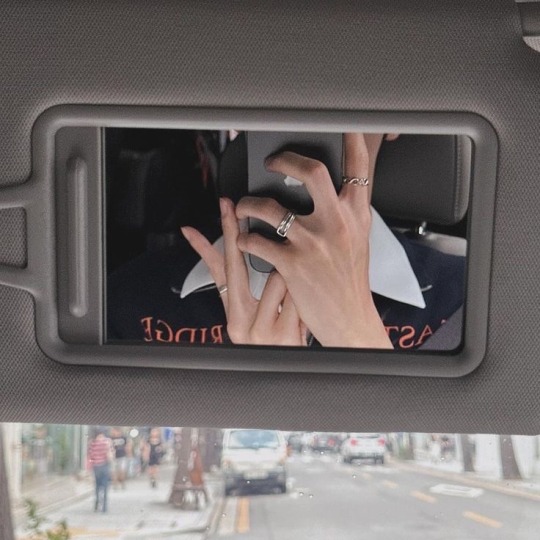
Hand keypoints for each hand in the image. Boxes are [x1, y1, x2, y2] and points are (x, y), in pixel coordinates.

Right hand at [181, 198, 305, 345]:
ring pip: (277, 277)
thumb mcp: (252, 312)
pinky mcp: (284, 335)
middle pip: (240, 266)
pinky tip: (308, 308)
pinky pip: (298, 295)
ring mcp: (263, 330)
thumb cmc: (273, 337)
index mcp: (233, 315)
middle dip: (238, 234)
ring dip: (290, 279)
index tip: (215, 213)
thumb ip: (242, 282)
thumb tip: (228, 247)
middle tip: (235, 206)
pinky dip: (305, 296)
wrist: (293, 369)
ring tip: (296, 295)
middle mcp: (242, 323)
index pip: (221, 270)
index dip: (214, 239)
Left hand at [235, 133, 391, 348]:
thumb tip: (333, 184)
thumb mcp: (358, 238)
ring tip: (243, 207)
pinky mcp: (292, 264)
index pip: (357, 166)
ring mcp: (313, 243)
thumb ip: (347, 209)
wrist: (349, 318)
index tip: (341, 122)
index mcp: (356, 214)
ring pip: (269, 206)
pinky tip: (244, 241)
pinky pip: (256, 240)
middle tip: (271, 162)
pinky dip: (244, 239)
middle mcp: (337, 223)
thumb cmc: (350, 278)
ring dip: (248, 204)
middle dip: (284, 159)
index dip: (350, 138)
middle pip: (311, 171)